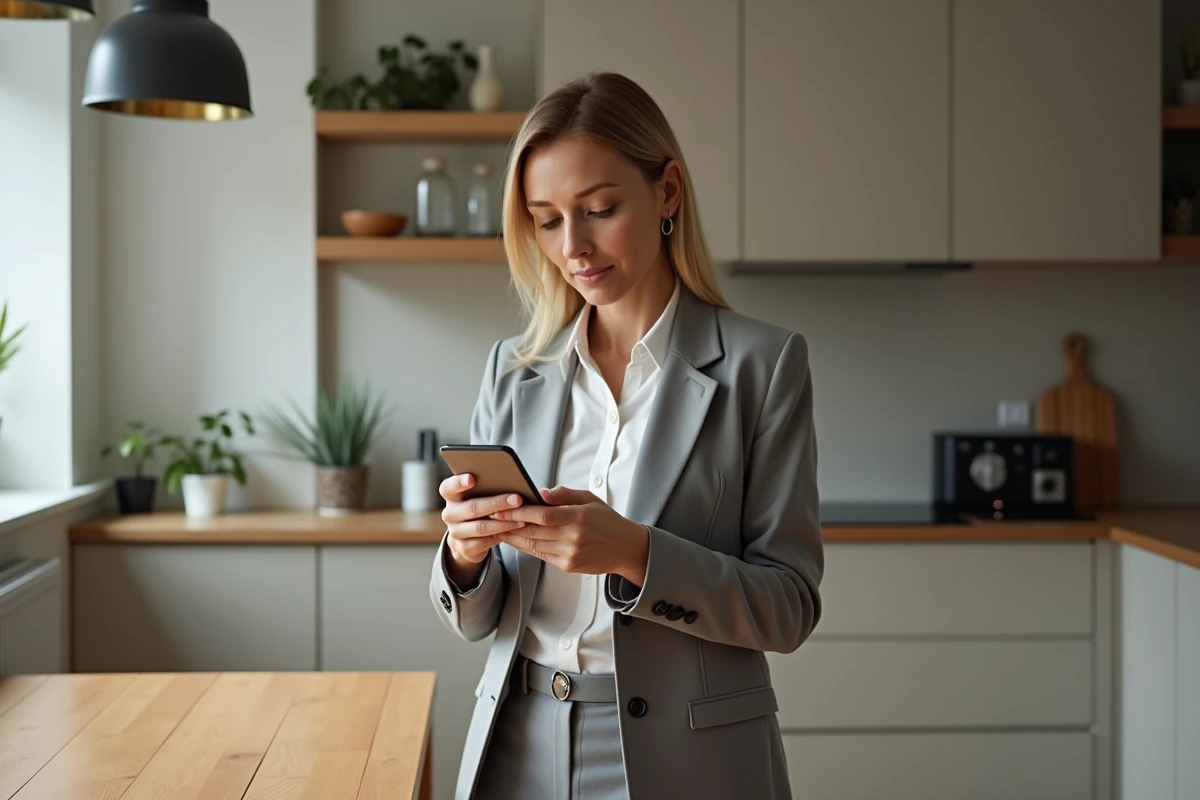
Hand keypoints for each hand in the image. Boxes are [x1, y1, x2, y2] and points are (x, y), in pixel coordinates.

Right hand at [440, 473, 527, 565]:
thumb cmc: (478, 510)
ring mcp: (455, 532)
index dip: (459, 482)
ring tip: (522, 518)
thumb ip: (487, 488)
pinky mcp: (464, 547)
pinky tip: (515, 530)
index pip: (448, 487)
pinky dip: (501, 535)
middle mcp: (449, 514)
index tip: (472, 478)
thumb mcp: (478, 497)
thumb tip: (512, 481)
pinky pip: (485, 542)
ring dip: (504, 523)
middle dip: (497, 503)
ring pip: (481, 527)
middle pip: (472, 507)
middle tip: (517, 499)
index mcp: (451, 496)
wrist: (468, 539)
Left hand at [489, 485, 649, 585]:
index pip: (542, 515)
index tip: (501, 508)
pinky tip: (514, 540)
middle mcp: (573, 538)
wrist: (625, 548)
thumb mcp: (590, 499)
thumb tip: (540, 492)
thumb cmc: (607, 520)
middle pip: (533, 531)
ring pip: (533, 545)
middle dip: (509, 525)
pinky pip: (540, 555)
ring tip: (496, 529)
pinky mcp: (567, 566)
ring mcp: (570, 554)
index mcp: (578, 517)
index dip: (519, 513)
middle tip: (489, 517)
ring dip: (512, 537)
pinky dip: (525, 547)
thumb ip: (564, 495)